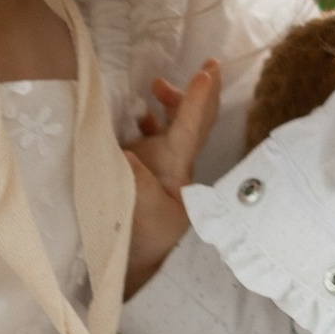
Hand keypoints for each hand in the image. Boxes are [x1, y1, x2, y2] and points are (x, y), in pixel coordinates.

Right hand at [122, 61, 222, 292]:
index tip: (207, 73)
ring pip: (176, 127)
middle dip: (200, 93)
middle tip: (208, 65)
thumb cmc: (139, 241)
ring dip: (173, 104)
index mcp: (176, 170)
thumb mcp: (137, 212)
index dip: (197, 99)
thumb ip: (132, 182)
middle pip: (193, 122)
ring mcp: (161, 168)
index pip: (190, 128)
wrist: (132, 268)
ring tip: (157, 86)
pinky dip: (154, 122)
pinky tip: (142, 117)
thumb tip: (126, 152)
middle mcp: (173, 164)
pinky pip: (158, 139)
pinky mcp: (146, 174)